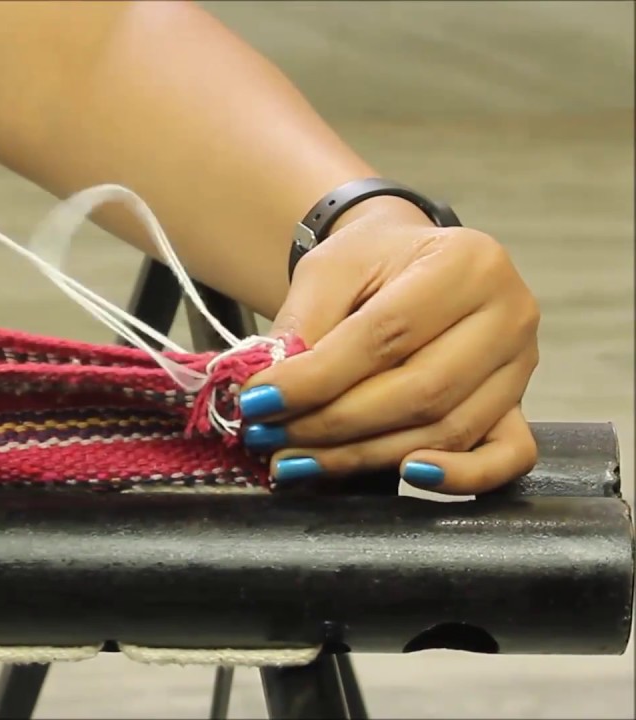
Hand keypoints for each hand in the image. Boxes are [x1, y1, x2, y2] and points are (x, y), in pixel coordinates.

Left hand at [237, 198, 539, 494]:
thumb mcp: (328, 270)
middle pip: (419, 390)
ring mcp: (521, 365)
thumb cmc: (371, 263)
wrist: (409, 263)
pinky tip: (406, 477)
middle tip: (269, 437)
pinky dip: (459, 477)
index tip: (259, 401)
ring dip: (363, 456)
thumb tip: (268, 394)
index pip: (385, 334)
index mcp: (466, 263)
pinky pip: (507, 457)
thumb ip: (302, 326)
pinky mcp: (519, 406)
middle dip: (332, 424)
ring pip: (445, 430)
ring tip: (296, 460)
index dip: (317, 378)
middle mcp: (509, 314)